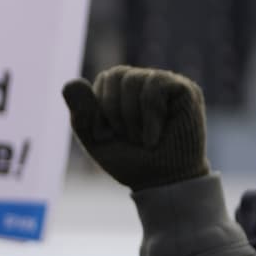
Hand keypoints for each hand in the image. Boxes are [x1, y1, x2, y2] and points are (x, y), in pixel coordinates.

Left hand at [62, 66, 209, 190]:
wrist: (161, 181)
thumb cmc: (129, 160)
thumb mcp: (95, 138)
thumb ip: (81, 111)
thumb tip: (71, 81)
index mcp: (122, 89)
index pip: (103, 79)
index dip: (99, 108)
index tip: (106, 136)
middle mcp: (144, 81)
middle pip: (116, 74)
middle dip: (113, 111)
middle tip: (126, 138)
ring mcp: (165, 84)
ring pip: (134, 79)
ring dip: (131, 117)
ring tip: (141, 139)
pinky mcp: (185, 90)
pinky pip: (156, 85)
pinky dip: (150, 114)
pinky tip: (153, 137)